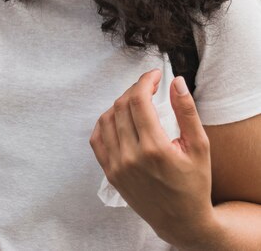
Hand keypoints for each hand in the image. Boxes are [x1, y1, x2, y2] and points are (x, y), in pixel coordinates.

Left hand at [90, 69, 215, 247]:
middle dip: (135, 89)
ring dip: (120, 103)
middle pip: (122, 106)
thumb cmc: (194, 183)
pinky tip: (118, 117)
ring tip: (136, 101)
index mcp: (155, 148)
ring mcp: (117, 165)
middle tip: (148, 87)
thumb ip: (186, 111)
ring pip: (107, 118)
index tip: (154, 75)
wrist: (181, 221)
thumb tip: (175, 81)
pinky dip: (104, 121)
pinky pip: (97, 138)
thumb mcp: (200, 147)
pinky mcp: (109, 172)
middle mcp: (131, 156)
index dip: (145, 81)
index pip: (139, 101)